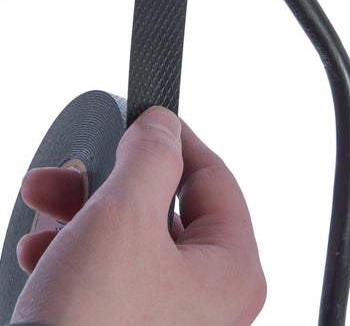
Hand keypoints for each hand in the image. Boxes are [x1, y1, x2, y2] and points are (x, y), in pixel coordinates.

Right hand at [13, 107, 265, 324]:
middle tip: (75, 169)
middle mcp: (207, 296)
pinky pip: (109, 269)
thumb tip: (163, 125)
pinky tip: (44, 248)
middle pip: (165, 206)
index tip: (145, 121)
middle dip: (111, 181)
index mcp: (229, 269)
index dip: (176, 142)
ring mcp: (168, 315)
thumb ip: (151, 157)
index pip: (214, 178)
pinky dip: (76, 249)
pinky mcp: (128, 325)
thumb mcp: (124, 217)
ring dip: (85, 212)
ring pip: (131, 235)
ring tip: (47, 204)